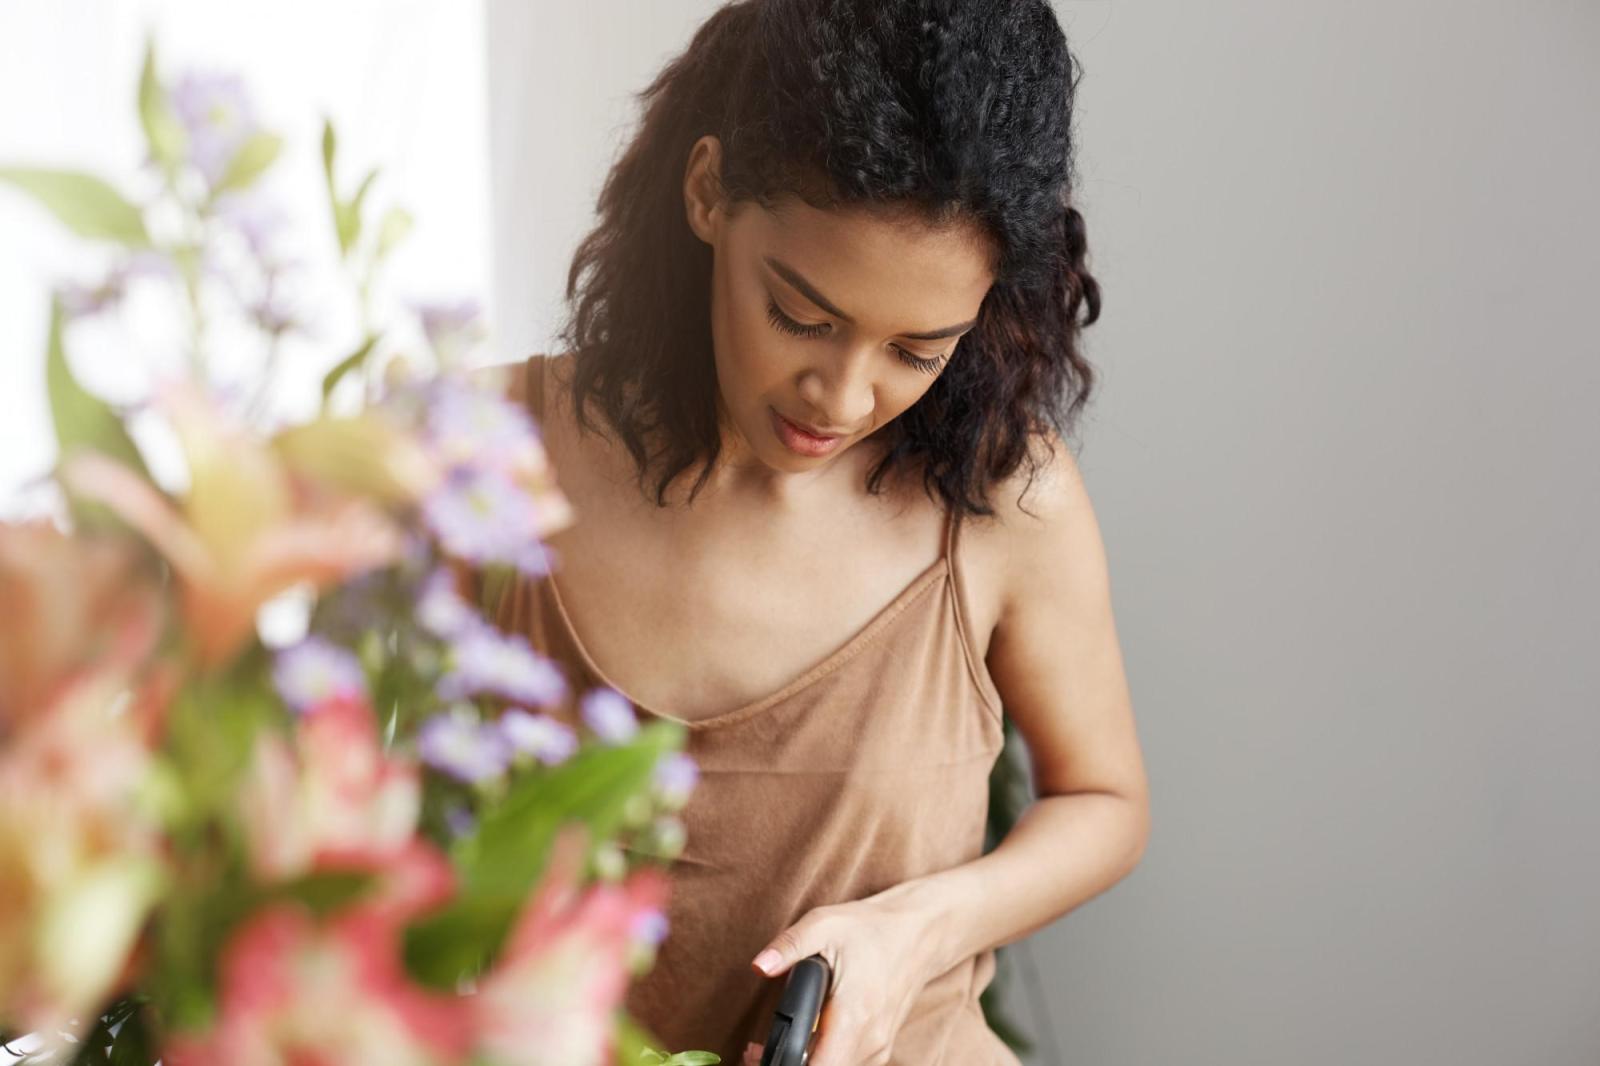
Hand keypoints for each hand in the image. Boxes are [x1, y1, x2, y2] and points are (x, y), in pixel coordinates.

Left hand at [747, 889, 943, 1065]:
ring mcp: (879, 1047)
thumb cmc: (873, 928)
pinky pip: (848, 1063)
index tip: (759, 1055)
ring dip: (807, 1063)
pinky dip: (825, 1058)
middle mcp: (870, 1041)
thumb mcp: (825, 924)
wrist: (920, 931)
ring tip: (779, 1044)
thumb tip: (759, 965)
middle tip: (756, 1053)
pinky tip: (808, 1040)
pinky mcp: (880, 1046)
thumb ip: (789, 946)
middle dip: (788, 1065)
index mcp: (854, 1017)